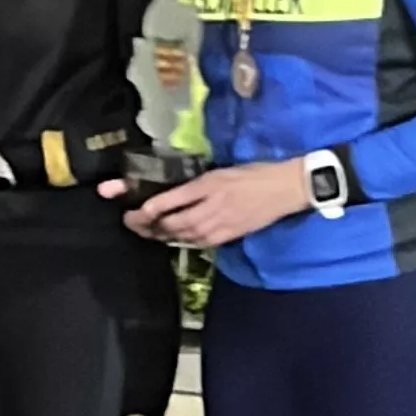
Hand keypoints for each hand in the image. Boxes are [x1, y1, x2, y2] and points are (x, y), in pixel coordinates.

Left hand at [121, 157, 309, 246]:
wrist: (284, 189)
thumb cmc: (253, 174)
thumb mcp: (220, 172)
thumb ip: (195, 185)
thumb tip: (171, 196)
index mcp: (206, 186)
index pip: (167, 202)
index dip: (145, 210)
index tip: (131, 211)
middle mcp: (209, 208)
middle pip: (170, 224)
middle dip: (147, 226)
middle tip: (132, 223)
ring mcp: (218, 226)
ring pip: (181, 236)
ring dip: (161, 235)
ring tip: (147, 232)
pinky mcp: (227, 237)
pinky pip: (197, 242)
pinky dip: (181, 240)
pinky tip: (173, 238)